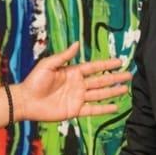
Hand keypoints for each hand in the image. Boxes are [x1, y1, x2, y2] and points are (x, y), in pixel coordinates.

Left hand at [15, 42, 131, 121]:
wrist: (26, 101)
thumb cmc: (34, 81)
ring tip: (126, 89)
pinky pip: (92, 110)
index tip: (119, 61)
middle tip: (129, 75)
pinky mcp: (74, 110)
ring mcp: (77, 98)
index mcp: (73, 72)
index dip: (107, 64)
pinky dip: (104, 109)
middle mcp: (78, 85)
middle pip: (101, 80)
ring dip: (113, 92)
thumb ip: (64, 56)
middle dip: (115, 78)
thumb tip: (76, 44)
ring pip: (100, 94)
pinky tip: (115, 107)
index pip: (94, 67)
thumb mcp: (48, 64)